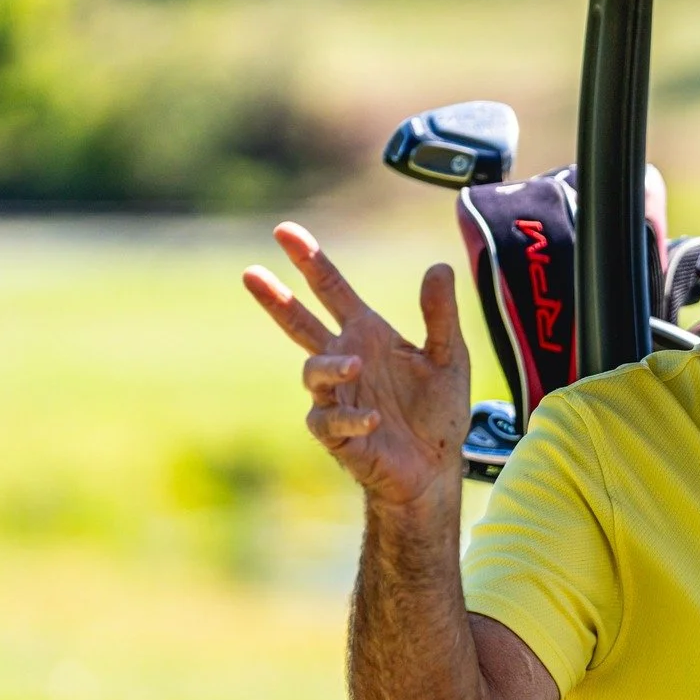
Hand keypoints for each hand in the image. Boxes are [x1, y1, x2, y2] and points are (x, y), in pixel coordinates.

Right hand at [243, 223, 470, 506]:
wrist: (435, 467)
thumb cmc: (438, 411)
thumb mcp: (448, 357)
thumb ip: (440, 315)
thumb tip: (439, 266)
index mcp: (366, 335)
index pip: (331, 291)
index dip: (310, 262)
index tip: (285, 231)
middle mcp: (344, 360)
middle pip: (299, 324)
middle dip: (277, 299)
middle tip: (251, 272)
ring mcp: (336, 397)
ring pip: (313, 372)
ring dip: (332, 367)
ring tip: (357, 365)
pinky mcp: (336, 434)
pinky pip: (329, 421)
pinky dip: (349, 417)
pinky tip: (373, 418)